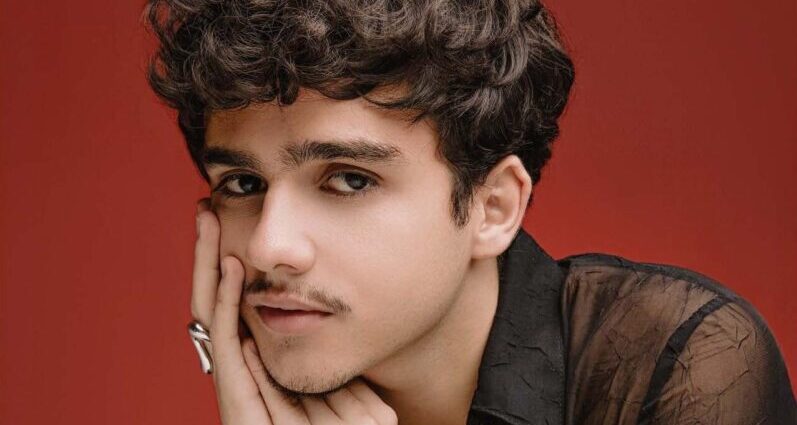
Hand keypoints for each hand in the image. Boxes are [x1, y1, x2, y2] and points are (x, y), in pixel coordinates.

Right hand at [192, 198, 397, 424]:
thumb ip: (346, 347)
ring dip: (207, 265)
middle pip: (218, 299)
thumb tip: (364, 313)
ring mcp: (238, 380)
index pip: (239, 302)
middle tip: (205, 209)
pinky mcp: (235, 398)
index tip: (235, 221)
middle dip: (209, 253)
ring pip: (212, 313)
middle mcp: (246, 366)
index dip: (232, 263)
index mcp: (265, 360)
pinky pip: (225, 341)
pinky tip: (230, 267)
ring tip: (207, 222)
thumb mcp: (355, 382)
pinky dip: (224, 301)